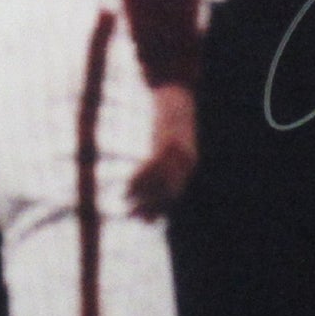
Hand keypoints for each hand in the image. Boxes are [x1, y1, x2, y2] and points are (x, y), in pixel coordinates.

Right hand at [127, 83, 197, 218]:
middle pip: (169, 193)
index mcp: (188, 164)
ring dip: (142, 196)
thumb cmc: (171, 119)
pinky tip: (127, 187)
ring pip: (161, 183)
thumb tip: (150, 173)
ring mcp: (179, 153)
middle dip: (151, 207)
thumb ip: (164, 158)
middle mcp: (187, 162)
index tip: (145, 222)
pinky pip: (153, 167)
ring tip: (126, 203)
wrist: (178, 93)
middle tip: (132, 217)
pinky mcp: (168, 142)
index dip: (160, 209)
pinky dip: (140, 179)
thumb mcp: (169, 141)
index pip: (175, 194)